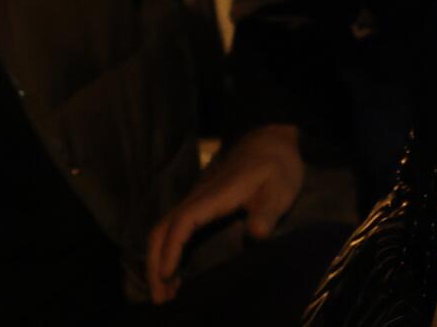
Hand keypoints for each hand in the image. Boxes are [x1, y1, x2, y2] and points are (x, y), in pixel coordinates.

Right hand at [146, 124, 304, 303]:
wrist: (271, 141)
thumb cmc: (277, 166)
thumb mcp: (280, 187)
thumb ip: (268, 211)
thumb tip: (257, 234)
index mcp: (216, 194)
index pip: (184, 220)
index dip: (172, 247)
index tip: (167, 273)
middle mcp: (199, 196)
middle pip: (163, 227)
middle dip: (155, 261)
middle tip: (160, 296)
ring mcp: (197, 200)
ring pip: (165, 229)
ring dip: (158, 259)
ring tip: (164, 292)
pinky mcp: (200, 204)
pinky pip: (174, 228)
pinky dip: (167, 251)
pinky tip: (174, 272)